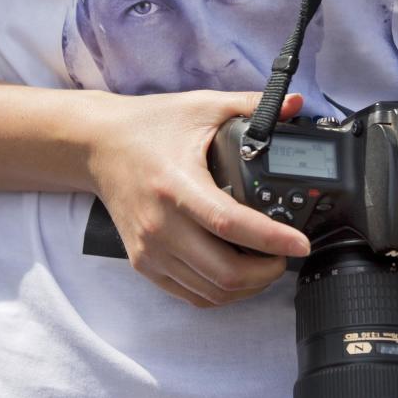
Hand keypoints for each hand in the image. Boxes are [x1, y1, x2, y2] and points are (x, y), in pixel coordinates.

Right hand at [91, 90, 309, 307]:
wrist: (96, 145)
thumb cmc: (149, 125)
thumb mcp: (201, 106)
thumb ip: (249, 106)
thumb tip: (294, 103)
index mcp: (177, 184)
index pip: (230, 223)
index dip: (272, 239)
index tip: (300, 243)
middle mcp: (161, 224)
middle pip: (225, 271)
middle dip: (267, 271)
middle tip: (286, 254)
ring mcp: (150, 248)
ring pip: (211, 291)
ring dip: (248, 286)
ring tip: (267, 264)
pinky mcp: (143, 262)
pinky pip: (190, 294)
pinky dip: (221, 292)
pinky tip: (237, 273)